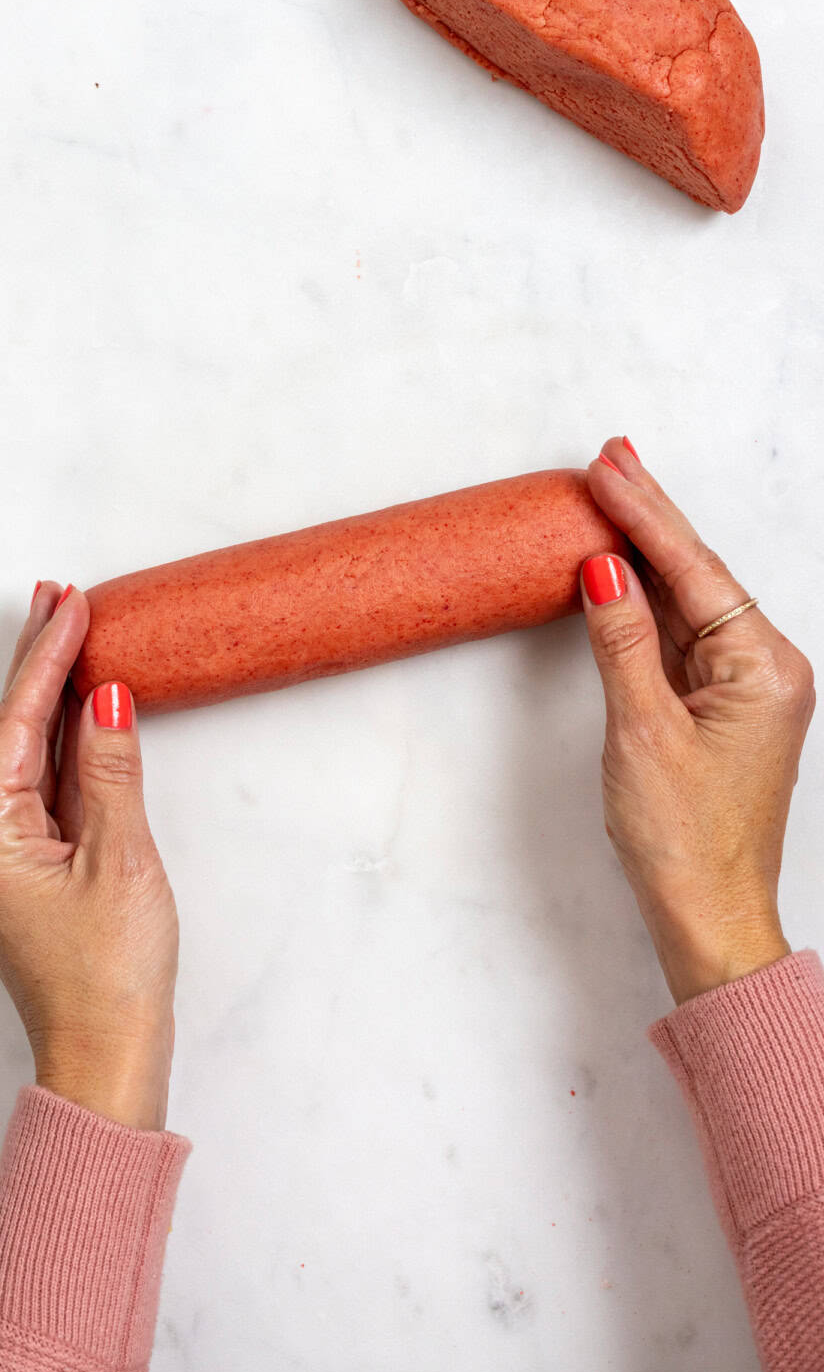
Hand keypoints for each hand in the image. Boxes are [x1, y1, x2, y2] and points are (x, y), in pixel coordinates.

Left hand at [0, 584, 178, 1129]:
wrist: (105, 1065)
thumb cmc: (111, 977)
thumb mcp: (121, 860)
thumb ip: (111, 770)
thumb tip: (106, 695)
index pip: (17, 722)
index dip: (47, 657)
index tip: (71, 603)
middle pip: (11, 729)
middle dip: (36, 661)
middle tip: (57, 595)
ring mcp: (2, 857)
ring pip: (27, 754)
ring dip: (50, 695)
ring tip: (66, 629)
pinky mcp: (28, 872)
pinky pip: (42, 786)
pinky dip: (63, 741)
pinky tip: (79, 708)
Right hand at [581, 438, 813, 1005]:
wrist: (708, 916)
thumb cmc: (684, 838)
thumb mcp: (641, 729)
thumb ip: (622, 638)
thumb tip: (604, 566)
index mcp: (764, 668)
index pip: (694, 569)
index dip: (644, 514)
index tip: (607, 468)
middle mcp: (766, 667)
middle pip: (698, 571)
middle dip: (651, 512)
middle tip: (612, 454)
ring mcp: (747, 685)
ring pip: (689, 596)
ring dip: (647, 547)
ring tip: (613, 490)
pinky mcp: (723, 704)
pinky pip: (683, 631)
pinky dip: (650, 594)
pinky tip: (625, 563)